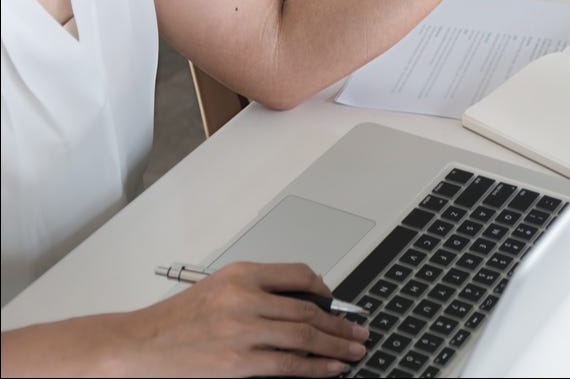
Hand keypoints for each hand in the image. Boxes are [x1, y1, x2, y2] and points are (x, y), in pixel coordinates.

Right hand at [117, 262, 366, 376]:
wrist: (137, 346)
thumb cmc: (175, 321)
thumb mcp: (217, 287)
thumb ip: (257, 289)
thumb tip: (304, 301)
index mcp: (241, 274)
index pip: (298, 274)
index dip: (325, 289)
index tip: (337, 303)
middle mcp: (245, 298)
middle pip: (308, 308)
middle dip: (341, 322)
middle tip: (360, 330)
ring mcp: (243, 331)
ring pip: (305, 335)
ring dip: (337, 345)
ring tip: (355, 349)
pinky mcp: (238, 363)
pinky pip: (289, 364)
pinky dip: (317, 367)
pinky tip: (333, 367)